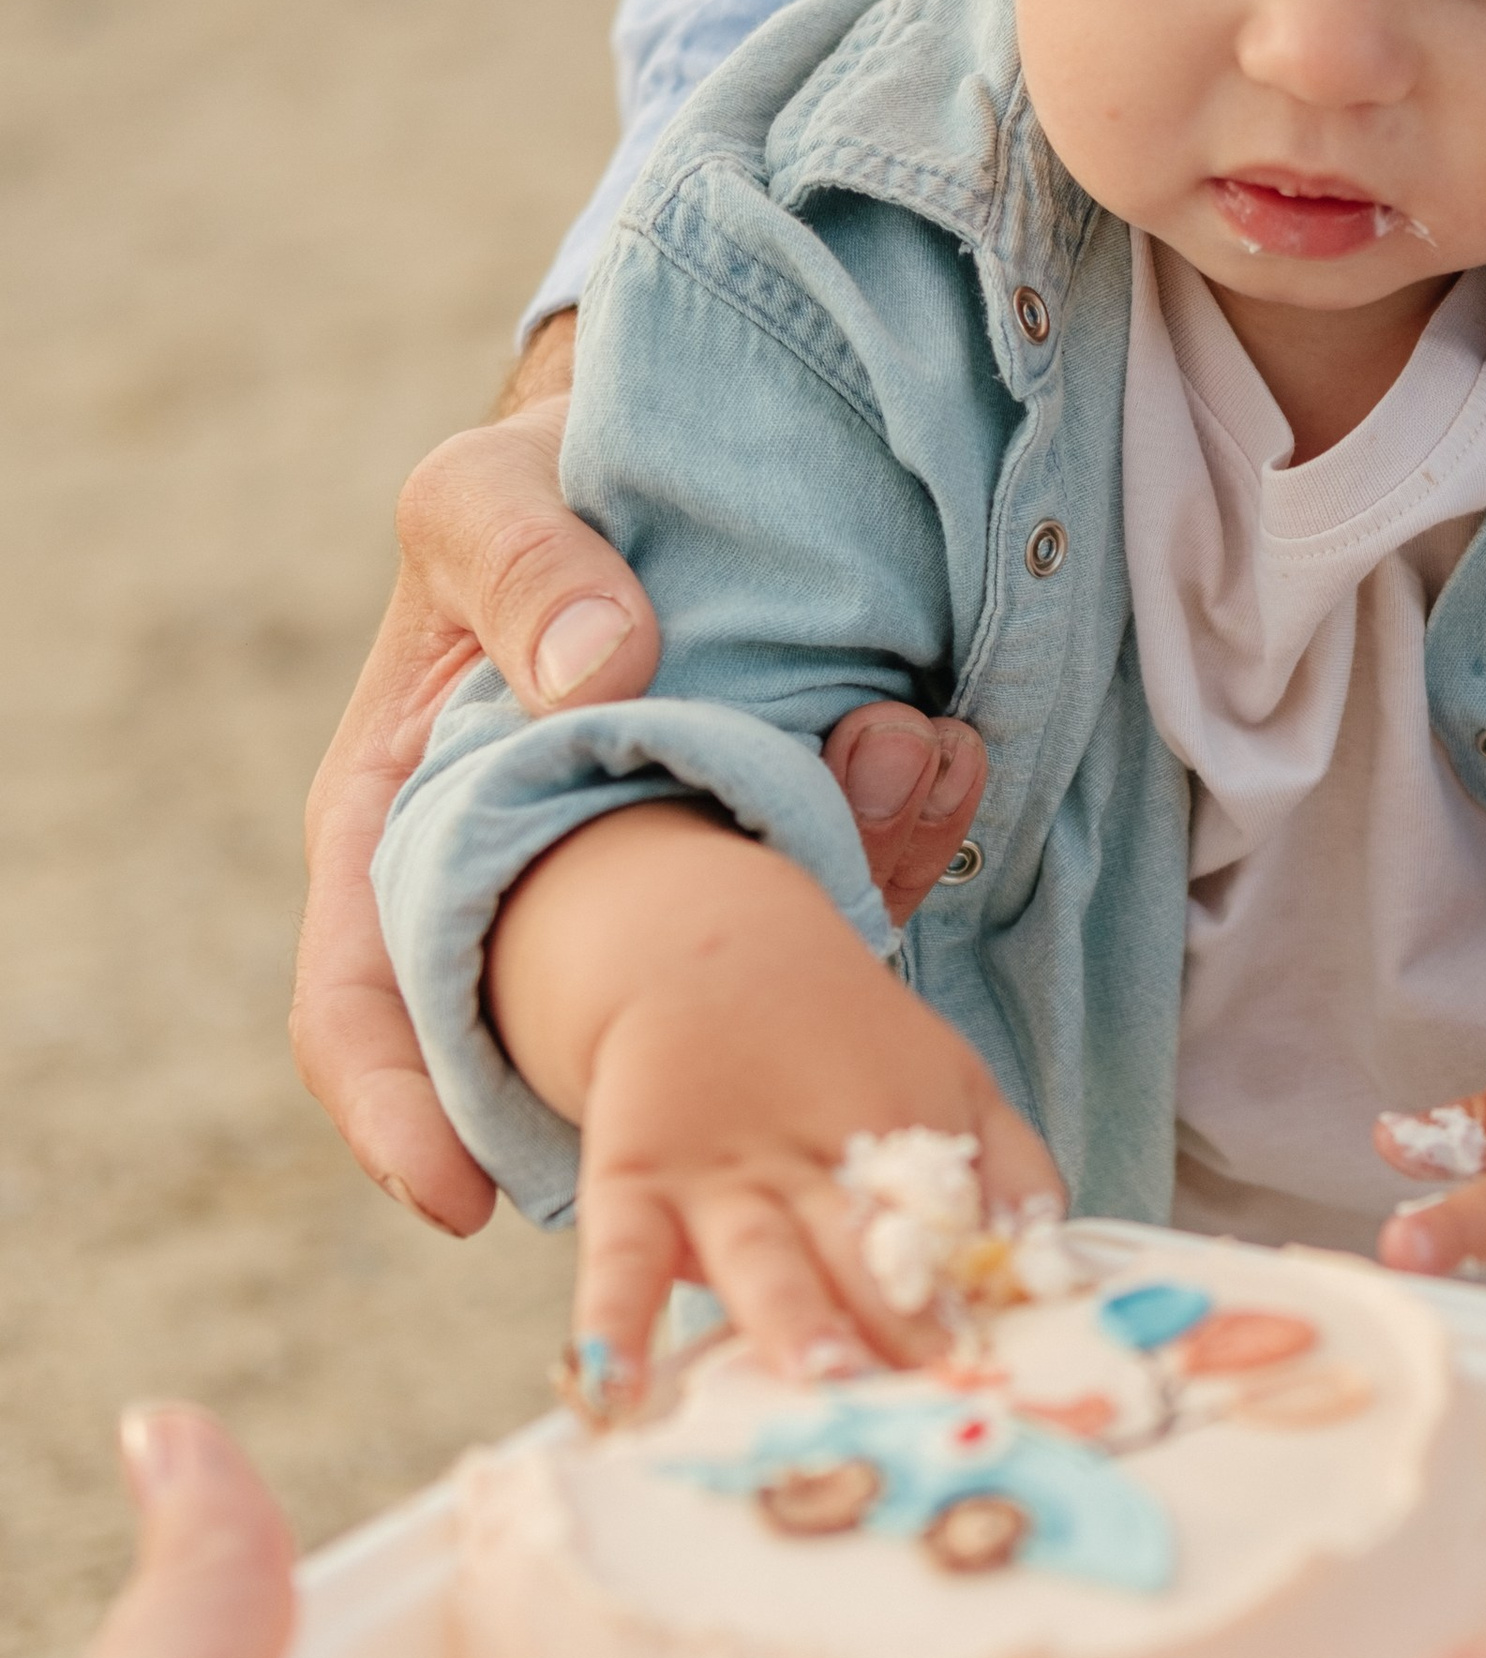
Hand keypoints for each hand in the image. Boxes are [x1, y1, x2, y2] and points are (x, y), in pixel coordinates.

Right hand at [295, 317, 986, 1233]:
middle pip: (577, 1043)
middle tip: (787, 992)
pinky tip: (947, 746)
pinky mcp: (782, 858)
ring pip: (745, 973)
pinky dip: (906, 827)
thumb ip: (518, 564)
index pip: (365, 1010)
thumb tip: (592, 668)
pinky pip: (846, 886)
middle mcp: (535, 901)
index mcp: (405, 838)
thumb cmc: (532, 494)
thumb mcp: (480, 497)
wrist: (663, 457)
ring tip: (908, 758)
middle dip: (692, 1036)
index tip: (456, 1200)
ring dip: (847, 882)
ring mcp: (667, 896)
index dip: (397, 1117)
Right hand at [489, 804, 1060, 1387]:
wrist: (707, 953)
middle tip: (931, 1386)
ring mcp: (720, 1178)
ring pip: (762, 1256)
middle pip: (862, 1253)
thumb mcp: (951, 1086)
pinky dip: (614, 1319)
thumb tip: (1058, 1263)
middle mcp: (814, 1170)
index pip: (951, 1236)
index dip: (974, 1303)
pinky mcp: (634, 1182)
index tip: (1001, 1367)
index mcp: (905, 1147)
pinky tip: (618, 1388)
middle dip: (897, 1322)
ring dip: (794, 1318)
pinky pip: (621, 1256)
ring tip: (822, 1376)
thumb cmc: (847, 1050)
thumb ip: (1015, 1171)